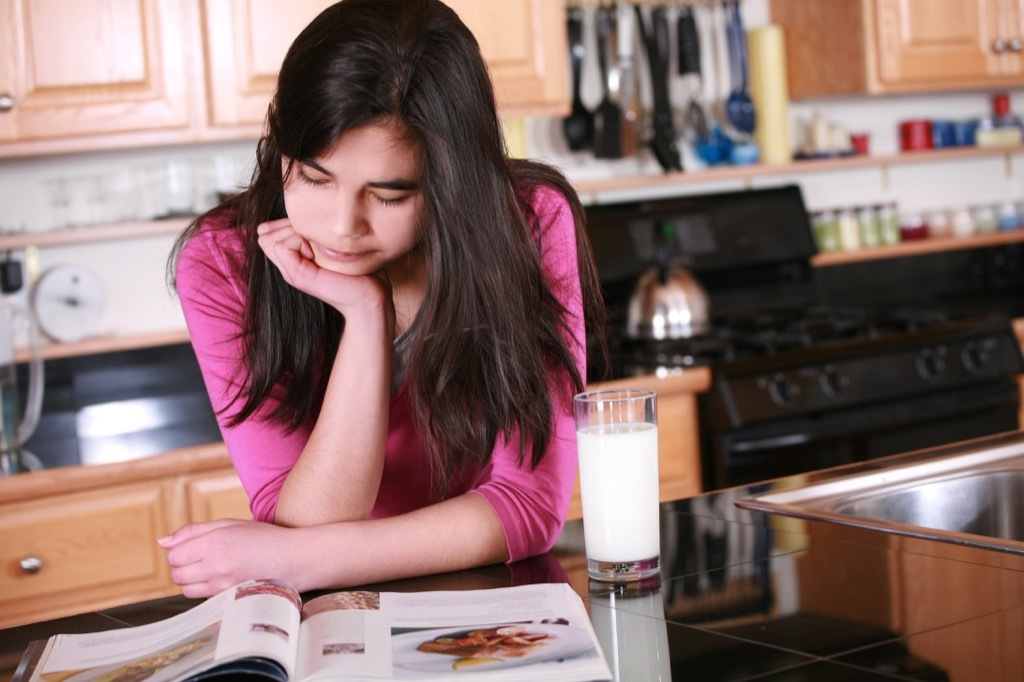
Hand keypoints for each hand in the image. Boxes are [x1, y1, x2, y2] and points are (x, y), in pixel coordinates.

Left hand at [159, 518, 303, 597]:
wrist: (293, 558)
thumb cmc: (262, 538)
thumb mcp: (228, 524)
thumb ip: (193, 531)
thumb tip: (162, 541)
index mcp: (214, 543)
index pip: (173, 555)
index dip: (180, 550)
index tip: (194, 547)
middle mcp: (215, 566)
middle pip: (176, 574)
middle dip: (183, 566)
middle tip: (202, 557)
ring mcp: (222, 585)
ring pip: (186, 589)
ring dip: (191, 579)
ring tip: (211, 568)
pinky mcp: (228, 598)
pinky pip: (202, 597)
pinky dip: (204, 588)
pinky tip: (221, 578)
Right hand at [256, 218, 391, 323]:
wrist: (369, 295)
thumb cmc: (356, 268)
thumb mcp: (327, 243)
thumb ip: (306, 233)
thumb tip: (285, 219)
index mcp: (293, 258)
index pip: (266, 231)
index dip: (286, 225)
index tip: (313, 237)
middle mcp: (288, 266)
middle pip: (265, 234)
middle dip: (289, 228)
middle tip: (315, 244)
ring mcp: (290, 272)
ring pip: (270, 239)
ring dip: (295, 234)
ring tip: (316, 251)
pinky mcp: (297, 276)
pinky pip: (282, 246)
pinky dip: (298, 242)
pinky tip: (315, 255)